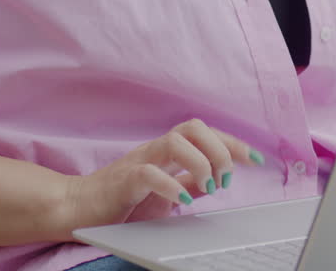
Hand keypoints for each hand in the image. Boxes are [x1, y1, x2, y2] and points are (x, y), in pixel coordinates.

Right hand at [63, 119, 263, 228]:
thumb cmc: (120, 201)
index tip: (257, 160)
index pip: (205, 133)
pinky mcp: (124, 181)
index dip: (234, 142)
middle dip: (220, 149)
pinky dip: (172, 185)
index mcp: (167, 151)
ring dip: (201, 164)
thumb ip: (188, 182)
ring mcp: (138, 161)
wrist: (77, 208)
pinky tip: (183, 199)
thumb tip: (217, 179)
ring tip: (207, 189)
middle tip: (226, 179)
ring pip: (176, 141)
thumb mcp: (164, 193)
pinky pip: (150, 173)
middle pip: (194, 127)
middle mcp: (155, 149)